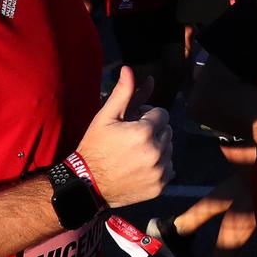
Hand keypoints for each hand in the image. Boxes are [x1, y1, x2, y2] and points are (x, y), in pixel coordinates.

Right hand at [75, 68, 172, 206]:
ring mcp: (159, 171)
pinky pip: (170, 168)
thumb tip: (129, 70)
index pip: (162, 113)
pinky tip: (140, 167)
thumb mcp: (106, 117)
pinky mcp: (159, 187)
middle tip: (131, 139)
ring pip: (169, 149)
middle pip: (168, 130)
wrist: (87, 184)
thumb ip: (123, 93)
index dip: (146, 116)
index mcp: (144, 132)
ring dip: (157, 148)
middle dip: (153, 131)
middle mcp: (156, 152)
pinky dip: (159, 166)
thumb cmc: (95, 146)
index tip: (131, 124)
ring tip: (135, 153)